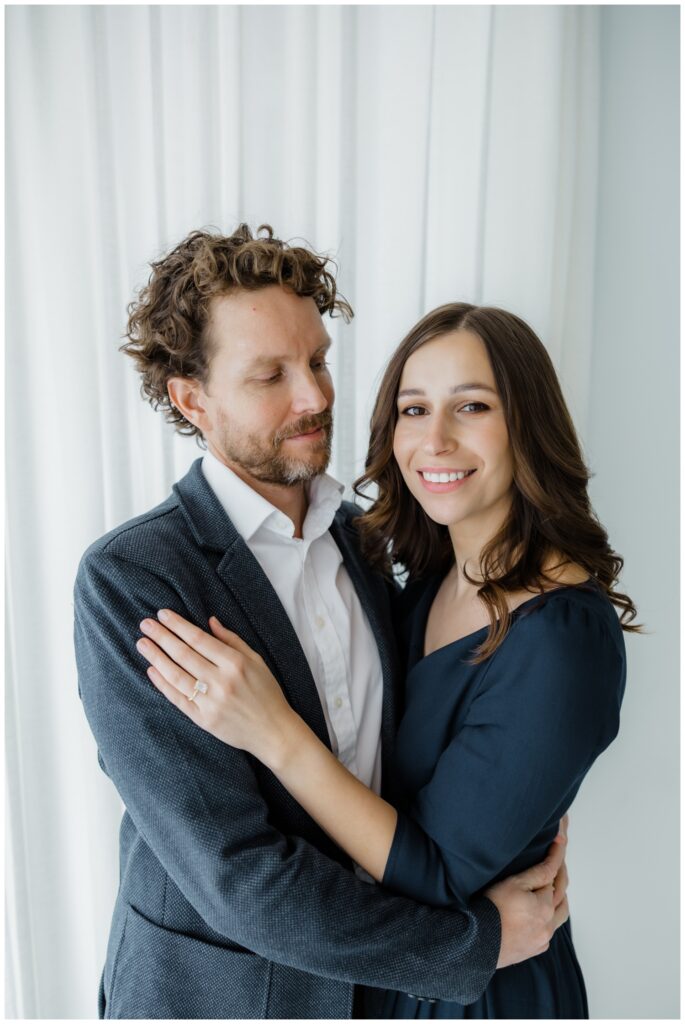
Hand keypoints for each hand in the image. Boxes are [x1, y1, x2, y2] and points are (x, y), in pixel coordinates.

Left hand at [136, 609, 296, 764]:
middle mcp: (222, 681)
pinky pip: (178, 699)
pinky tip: (152, 670)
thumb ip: (232, 640)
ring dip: (156, 658)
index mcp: (236, 663)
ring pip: (176, 676)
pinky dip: (163, 684)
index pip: (199, 639)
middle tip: (145, 624)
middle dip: (162, 637)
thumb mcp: (256, 660)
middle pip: (184, 655)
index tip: (163, 614)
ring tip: (142, 644)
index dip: (179, 625)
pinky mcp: (204, 720)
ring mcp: (211, 702)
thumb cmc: (266, 692)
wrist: (273, 731)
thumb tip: (209, 621)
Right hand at [486, 826, 568, 968]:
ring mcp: (543, 938)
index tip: (560, 838)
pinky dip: (549, 918)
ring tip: (553, 887)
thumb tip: (552, 865)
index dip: (556, 855)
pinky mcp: (535, 949)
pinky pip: (549, 930)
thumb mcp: (512, 883)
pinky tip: (540, 912)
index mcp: (544, 906)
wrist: (476, 943)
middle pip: (561, 895)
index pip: (553, 874)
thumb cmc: (491, 909)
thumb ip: (536, 874)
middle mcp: (548, 924)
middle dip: (560, 875)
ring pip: (559, 915)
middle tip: (557, 860)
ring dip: (559, 899)